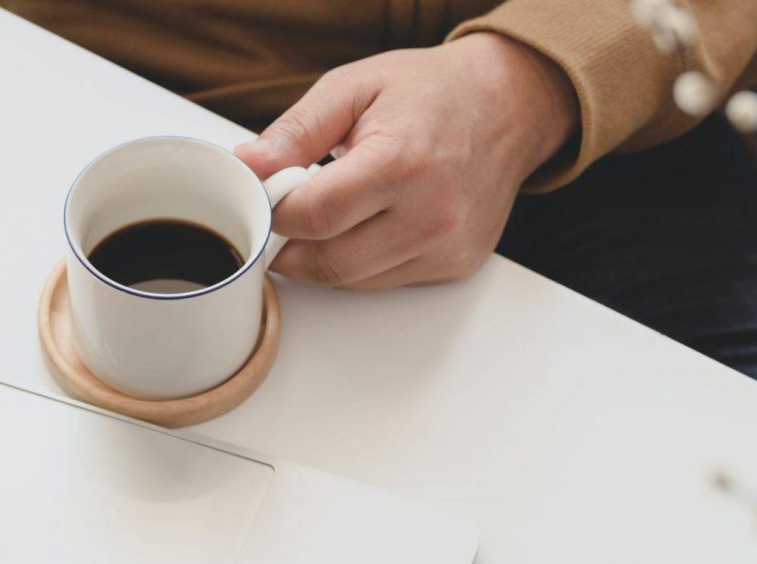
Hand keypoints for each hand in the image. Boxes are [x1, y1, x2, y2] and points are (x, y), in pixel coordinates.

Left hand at [235, 34, 577, 289]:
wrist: (508, 105)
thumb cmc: (431, 93)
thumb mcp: (354, 88)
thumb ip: (295, 132)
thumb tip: (248, 167)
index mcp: (403, 163)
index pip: (315, 216)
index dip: (279, 214)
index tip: (270, 199)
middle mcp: (432, 214)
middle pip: (330, 263)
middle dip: (293, 246)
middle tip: (288, 217)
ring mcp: (447, 246)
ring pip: (354, 282)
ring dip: (325, 258)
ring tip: (330, 214)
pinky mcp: (455, 266)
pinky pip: (385, 283)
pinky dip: (361, 263)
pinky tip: (368, 226)